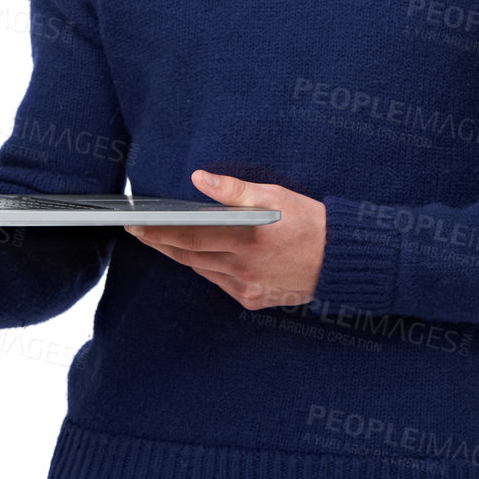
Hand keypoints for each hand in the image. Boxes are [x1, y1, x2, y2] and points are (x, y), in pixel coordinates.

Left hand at [122, 169, 326, 310]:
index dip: (158, 232)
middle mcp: (243, 268)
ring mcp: (247, 287)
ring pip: (202, 270)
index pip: (189, 236)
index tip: (136, 224)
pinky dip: (207, 268)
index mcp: (247, 240)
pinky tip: (198, 254)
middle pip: (189, 255)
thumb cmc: (309, 221)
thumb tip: (199, 178)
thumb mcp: (274, 195)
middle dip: (160, 242)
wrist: (341, 261)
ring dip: (180, 255)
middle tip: (137, 230)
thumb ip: (233, 190)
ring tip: (161, 238)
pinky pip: (220, 283)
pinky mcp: (253, 299)